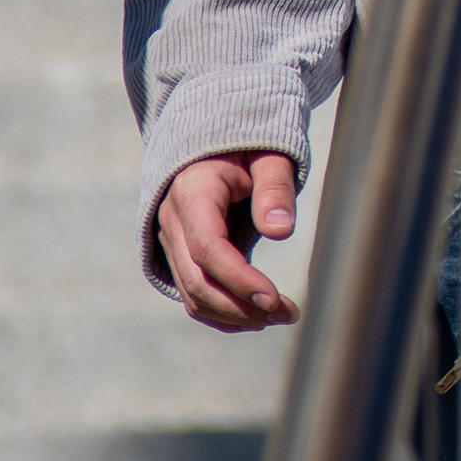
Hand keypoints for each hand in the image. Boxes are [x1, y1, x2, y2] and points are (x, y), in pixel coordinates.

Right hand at [157, 152, 301, 332]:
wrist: (217, 144)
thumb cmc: (249, 146)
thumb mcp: (268, 156)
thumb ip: (275, 189)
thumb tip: (281, 232)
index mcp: (192, 192)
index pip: (207, 247)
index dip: (238, 278)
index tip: (275, 298)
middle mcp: (173, 221)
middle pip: (196, 280)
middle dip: (242, 306)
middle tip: (288, 313)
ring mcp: (172, 241)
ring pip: (193, 294)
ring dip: (236, 314)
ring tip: (282, 315)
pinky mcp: (181, 255)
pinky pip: (194, 293)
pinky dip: (223, 312)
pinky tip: (258, 316)